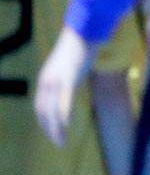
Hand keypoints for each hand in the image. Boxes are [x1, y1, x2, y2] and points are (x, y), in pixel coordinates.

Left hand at [34, 26, 93, 145]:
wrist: (83, 32)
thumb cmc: (79, 49)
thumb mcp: (67, 69)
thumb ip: (65, 81)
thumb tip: (67, 92)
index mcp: (45, 81)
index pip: (41, 107)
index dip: (45, 122)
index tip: (52, 133)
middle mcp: (46, 82)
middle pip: (44, 111)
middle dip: (50, 129)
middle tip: (58, 142)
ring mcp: (56, 80)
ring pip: (52, 110)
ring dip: (56, 128)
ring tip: (62, 140)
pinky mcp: (67, 78)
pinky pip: (64, 101)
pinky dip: (64, 115)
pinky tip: (66, 125)